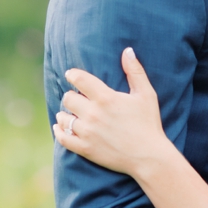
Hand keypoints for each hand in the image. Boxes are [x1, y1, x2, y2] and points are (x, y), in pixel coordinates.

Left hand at [53, 49, 169, 177]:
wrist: (149, 156)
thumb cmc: (149, 124)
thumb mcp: (146, 94)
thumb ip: (135, 71)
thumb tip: (127, 50)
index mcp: (106, 98)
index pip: (79, 79)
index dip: (72, 75)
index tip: (71, 74)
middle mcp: (93, 114)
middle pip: (68, 98)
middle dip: (71, 96)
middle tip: (77, 98)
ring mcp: (87, 132)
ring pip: (63, 117)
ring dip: (65, 113)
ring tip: (71, 113)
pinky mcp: (85, 149)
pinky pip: (62, 138)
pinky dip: (58, 131)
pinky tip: (60, 127)